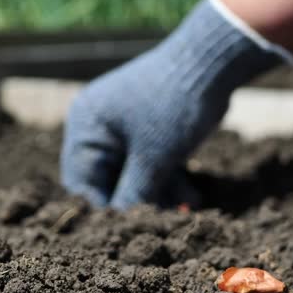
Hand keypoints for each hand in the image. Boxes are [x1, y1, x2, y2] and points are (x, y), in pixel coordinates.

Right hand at [61, 0, 290, 208]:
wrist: (210, 62)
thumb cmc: (173, 106)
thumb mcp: (153, 159)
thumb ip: (134, 196)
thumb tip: (121, 227)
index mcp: (86, 126)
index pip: (81, 182)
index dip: (102, 209)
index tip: (126, 231)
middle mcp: (97, 124)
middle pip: (109, 178)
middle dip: (137, 202)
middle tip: (161, 224)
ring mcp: (123, 124)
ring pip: (133, 171)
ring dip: (158, 193)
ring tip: (186, 210)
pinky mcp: (148, 126)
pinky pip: (149, 159)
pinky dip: (167, 177)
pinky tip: (191, 197)